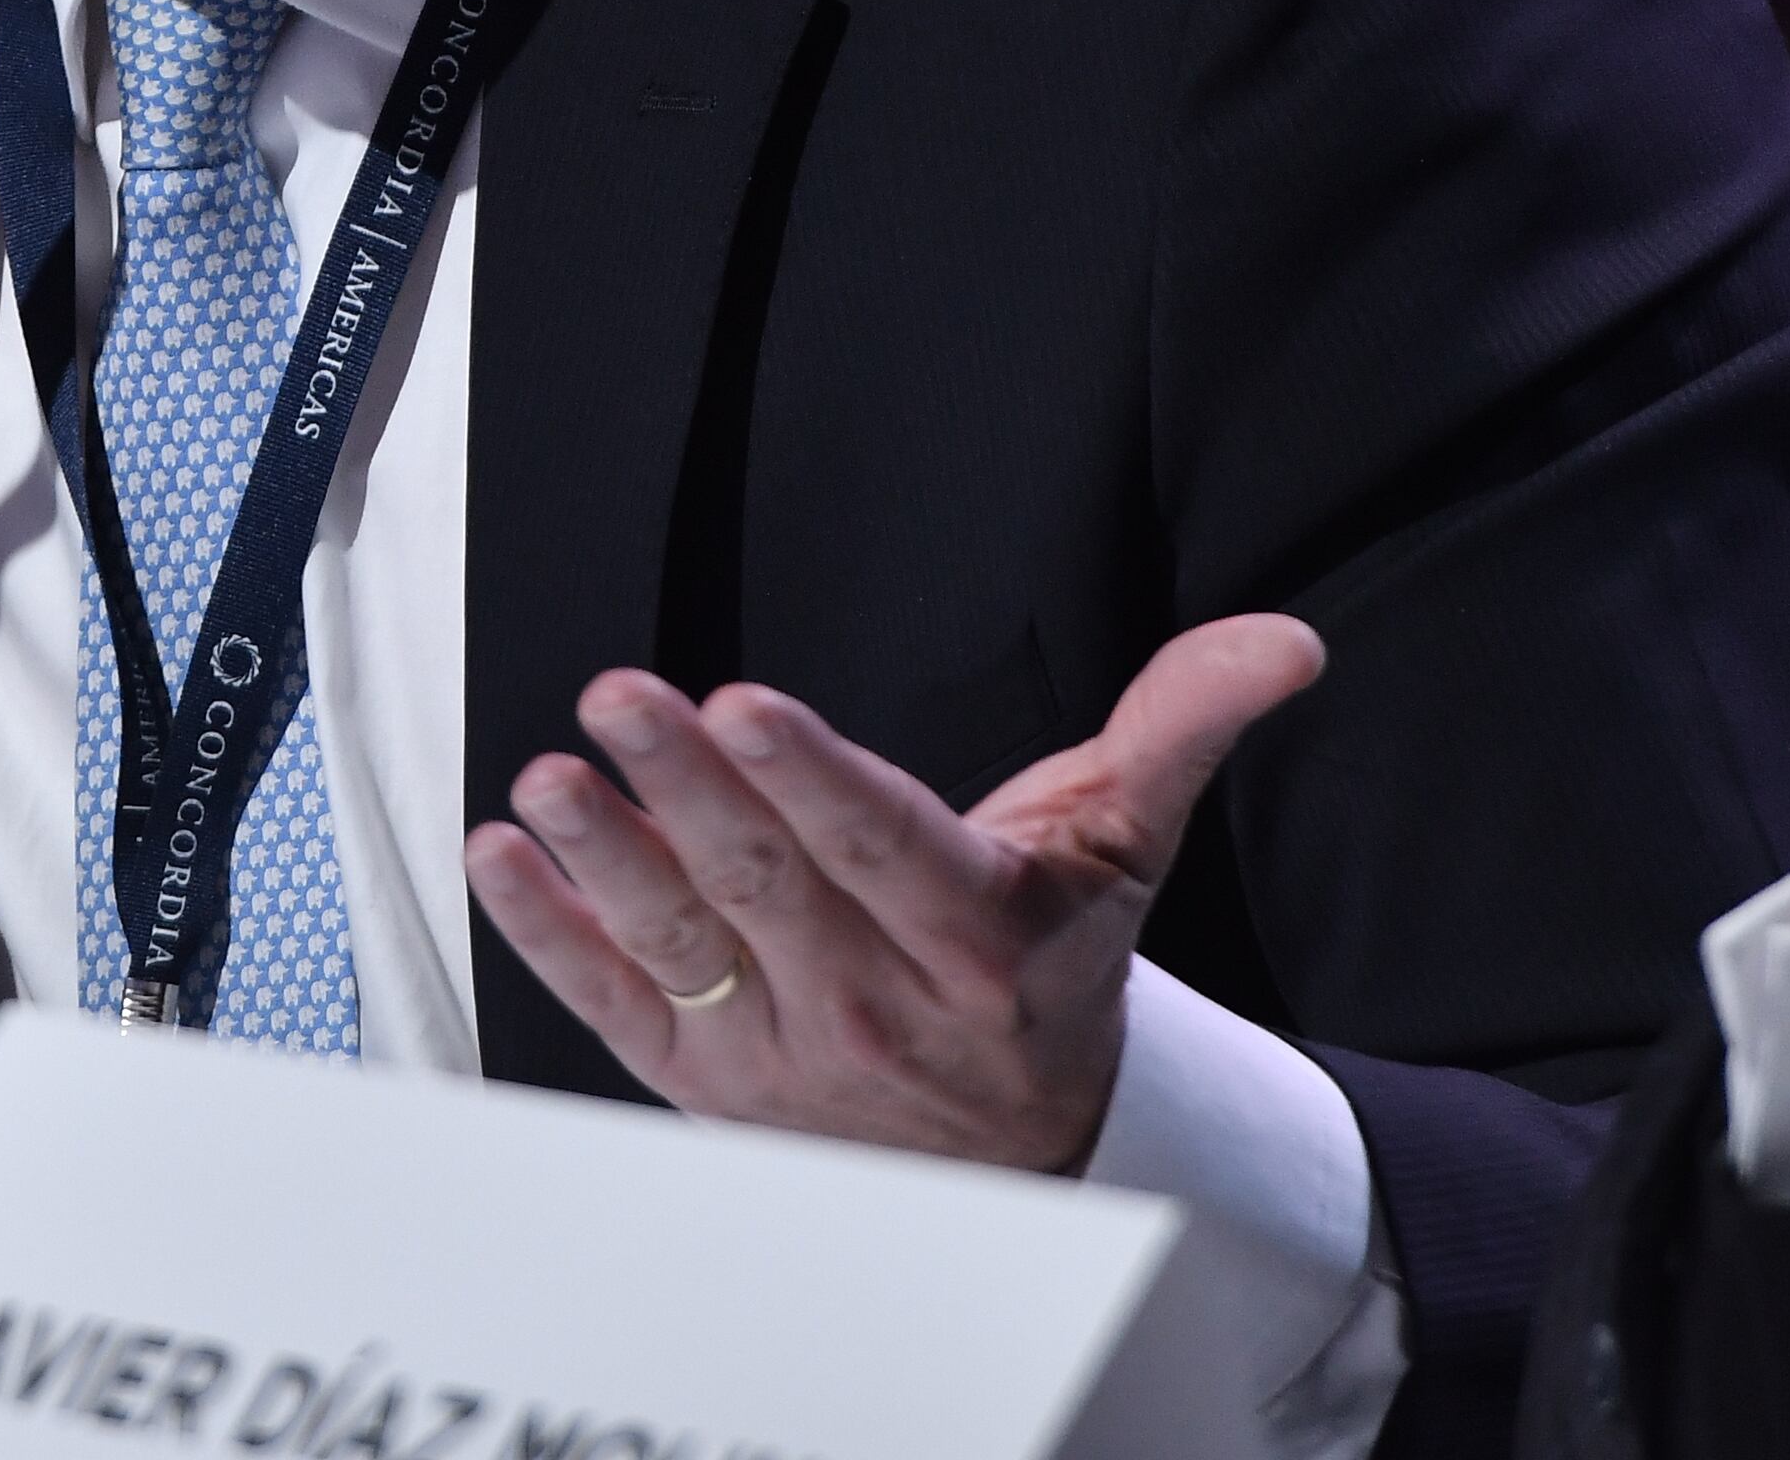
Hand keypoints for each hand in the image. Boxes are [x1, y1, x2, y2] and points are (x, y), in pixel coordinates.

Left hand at [463, 617, 1324, 1171]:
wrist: (1024, 1151)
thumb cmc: (1053, 962)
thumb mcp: (1123, 845)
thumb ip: (1182, 727)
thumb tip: (1285, 639)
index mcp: (979, 940)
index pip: (885, 850)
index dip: (811, 780)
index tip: (745, 704)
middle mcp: (876, 1006)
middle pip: (770, 884)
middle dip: (687, 785)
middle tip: (619, 695)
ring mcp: (781, 1053)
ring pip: (684, 943)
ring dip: (607, 858)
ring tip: (548, 780)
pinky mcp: (705, 1080)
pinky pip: (617, 1005)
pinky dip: (551, 937)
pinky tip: (504, 861)